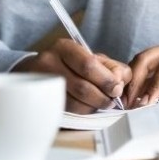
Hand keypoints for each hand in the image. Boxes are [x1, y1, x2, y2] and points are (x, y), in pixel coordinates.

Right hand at [12, 38, 130, 113]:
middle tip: (111, 100)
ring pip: (74, 103)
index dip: (106, 80)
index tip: (117, 88)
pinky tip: (87, 106)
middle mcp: (49, 63)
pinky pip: (67, 111)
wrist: (35, 72)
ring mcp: (43, 83)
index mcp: (65, 48)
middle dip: (102, 97)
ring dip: (93, 106)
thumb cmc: (70, 64)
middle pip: (82, 86)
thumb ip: (111, 66)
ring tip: (101, 103)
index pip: (88, 65)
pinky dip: (82, 111)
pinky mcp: (41, 101)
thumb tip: (122, 79)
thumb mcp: (90, 57)